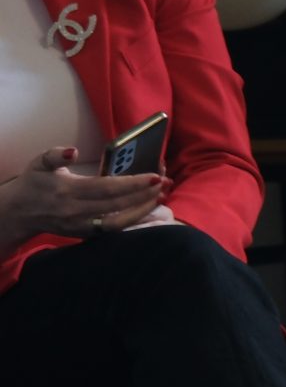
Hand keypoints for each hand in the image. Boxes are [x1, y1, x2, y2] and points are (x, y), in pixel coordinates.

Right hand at [0, 145, 167, 247]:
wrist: (18, 213)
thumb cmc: (33, 183)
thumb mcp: (38, 163)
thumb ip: (55, 155)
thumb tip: (73, 152)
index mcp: (68, 190)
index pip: (107, 187)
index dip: (132, 183)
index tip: (154, 176)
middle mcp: (76, 210)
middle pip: (118, 204)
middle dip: (145, 195)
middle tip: (165, 182)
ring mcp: (82, 225)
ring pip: (119, 221)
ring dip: (143, 210)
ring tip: (161, 196)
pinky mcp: (85, 234)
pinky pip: (114, 230)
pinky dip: (133, 221)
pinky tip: (148, 210)